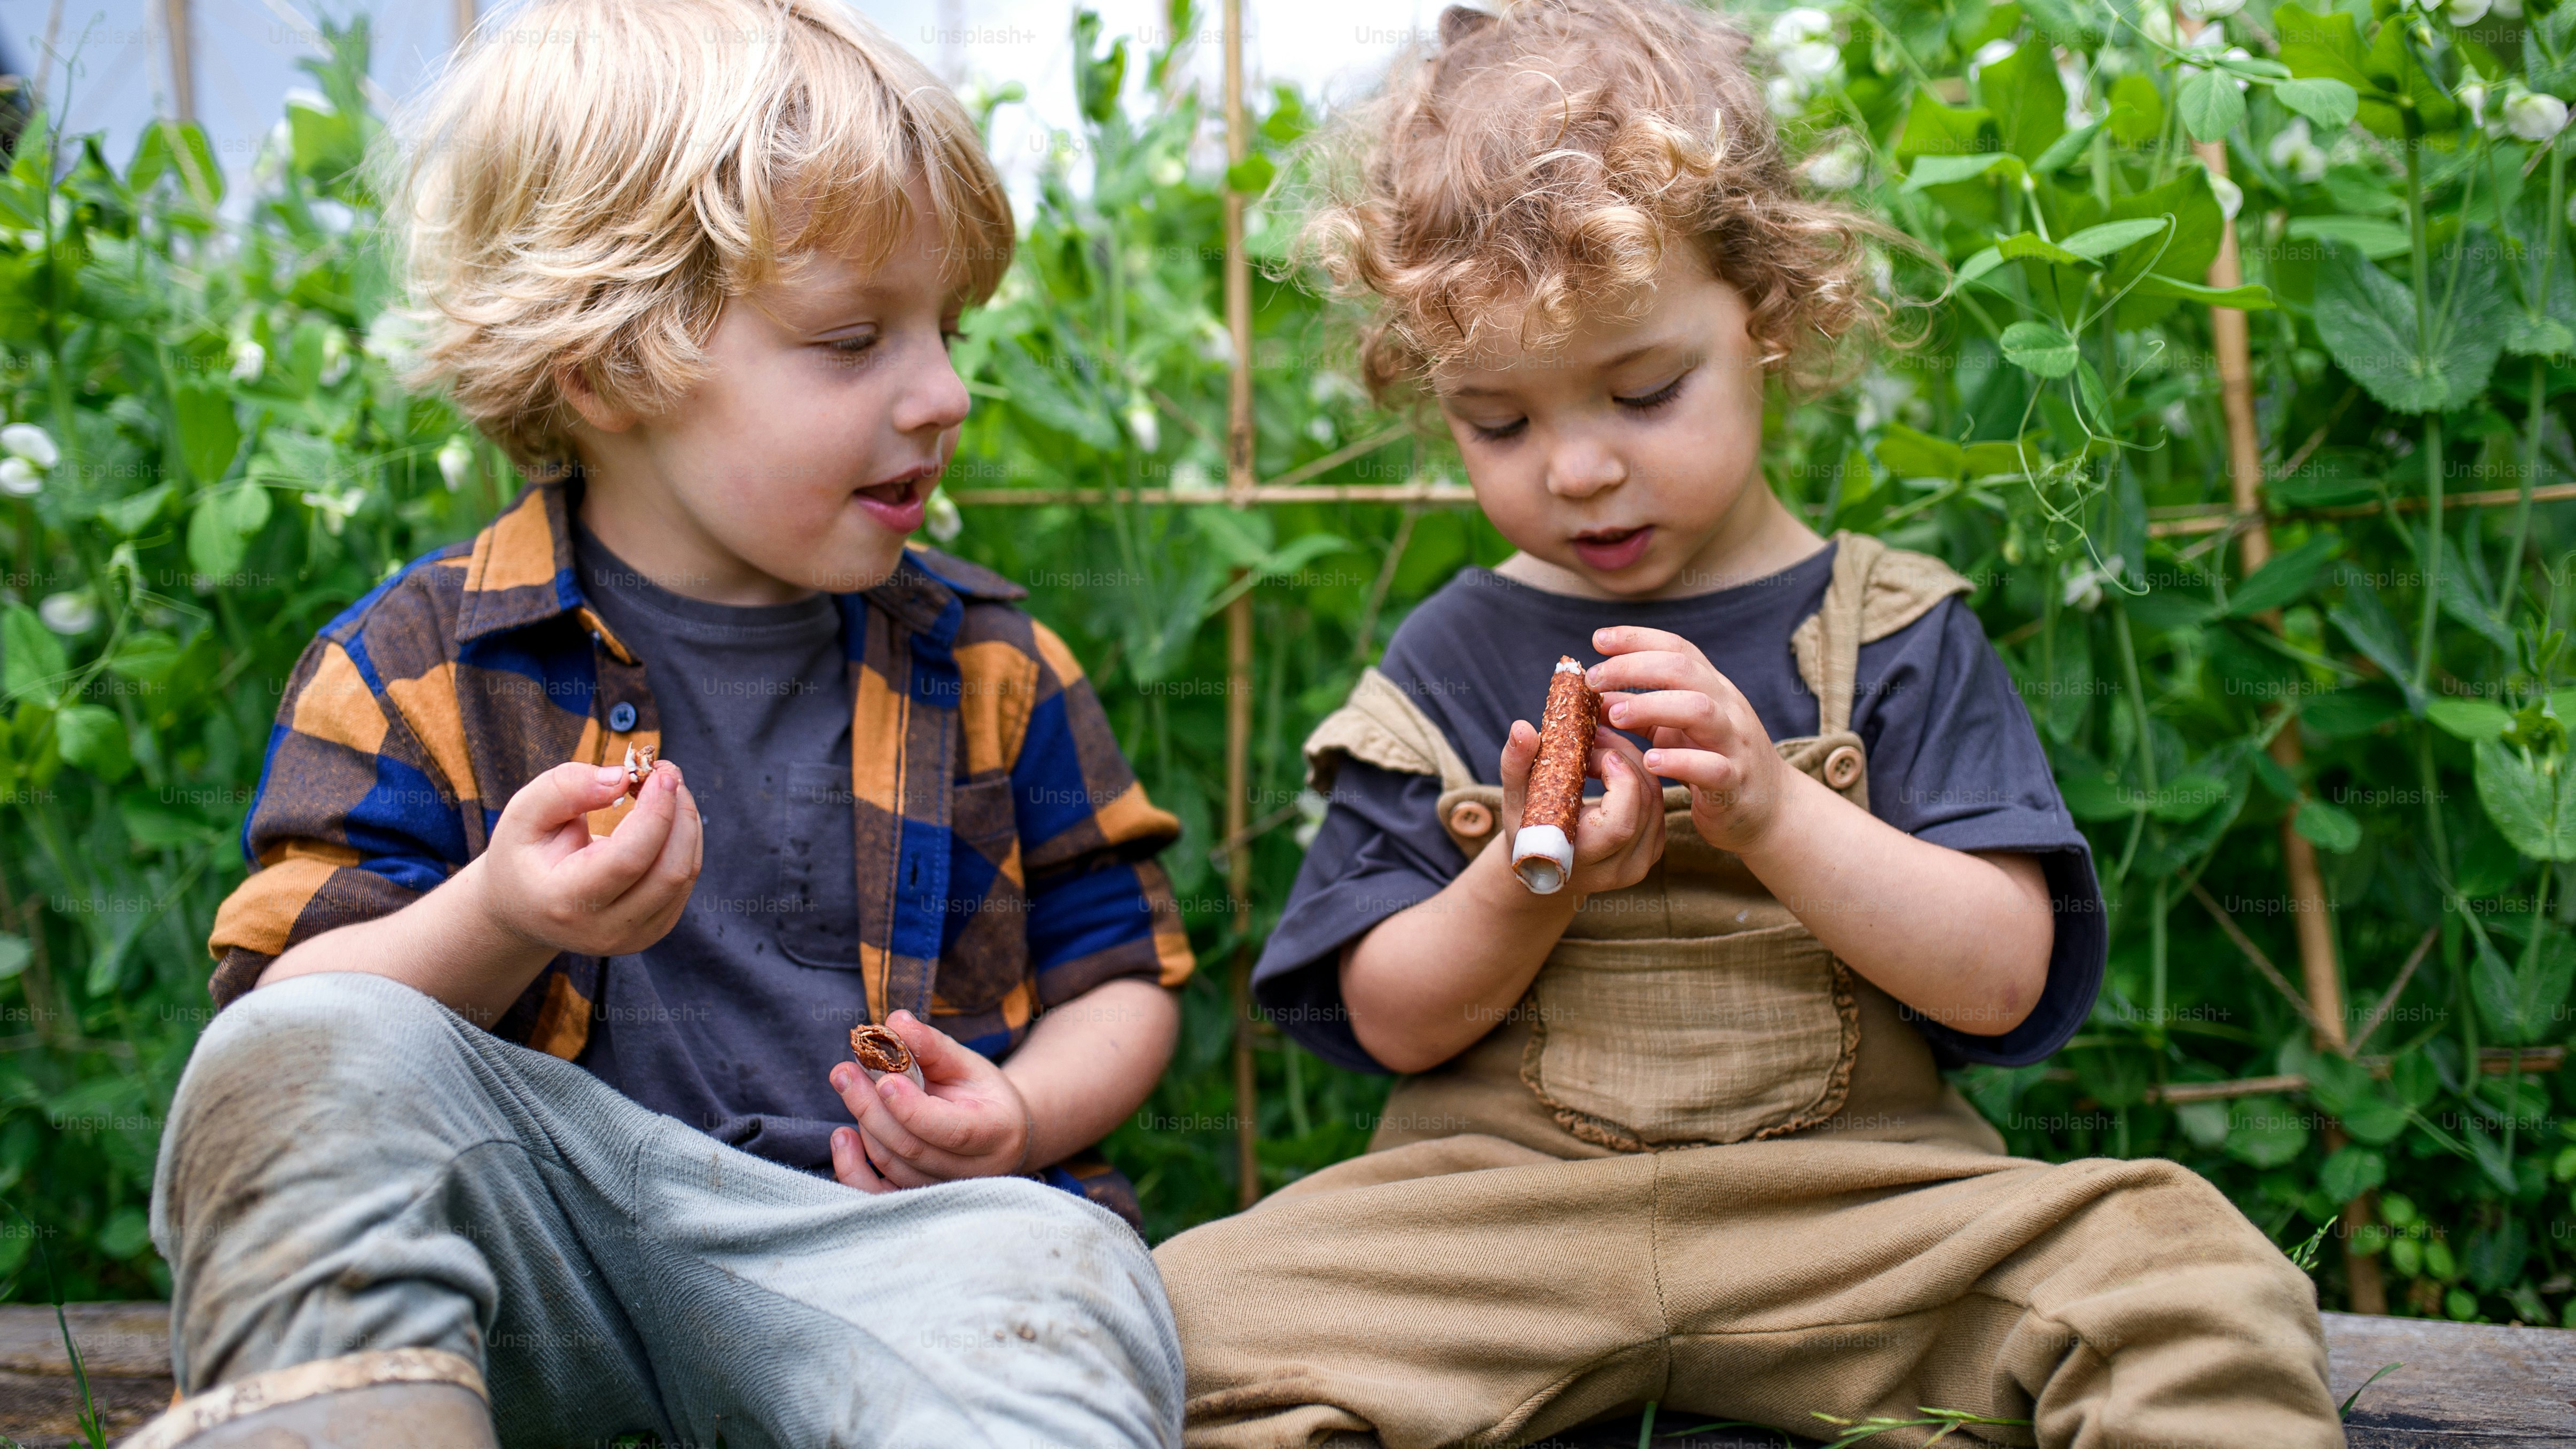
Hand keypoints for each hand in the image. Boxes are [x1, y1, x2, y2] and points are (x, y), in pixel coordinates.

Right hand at [474, 759, 702, 956]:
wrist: (522, 908)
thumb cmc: (523, 854)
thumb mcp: (524, 814)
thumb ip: (566, 789)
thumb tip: (622, 777)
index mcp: (565, 903)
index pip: (628, 860)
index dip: (655, 812)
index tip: (660, 772)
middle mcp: (603, 930)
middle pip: (668, 872)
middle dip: (678, 813)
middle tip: (666, 772)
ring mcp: (633, 938)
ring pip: (684, 875)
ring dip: (686, 824)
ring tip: (665, 789)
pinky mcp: (653, 932)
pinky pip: (684, 882)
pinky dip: (684, 842)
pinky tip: (665, 818)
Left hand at [827, 1009, 1033, 1191]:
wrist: (997, 1136)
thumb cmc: (981, 1094)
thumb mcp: (967, 1064)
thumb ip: (932, 1046)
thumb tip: (896, 1021)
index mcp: (994, 1132)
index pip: (952, 1130)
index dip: (913, 1109)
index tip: (884, 1079)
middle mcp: (971, 1171)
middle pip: (912, 1148)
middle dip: (871, 1108)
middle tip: (844, 1071)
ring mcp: (942, 1192)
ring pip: (891, 1164)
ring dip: (863, 1123)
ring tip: (847, 1082)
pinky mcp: (914, 1200)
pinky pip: (875, 1195)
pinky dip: (851, 1168)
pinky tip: (841, 1136)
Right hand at [1496, 701, 1664, 898]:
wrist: (1543, 867)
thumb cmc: (1525, 831)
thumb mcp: (1516, 799)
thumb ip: (1516, 764)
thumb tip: (1521, 728)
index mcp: (1582, 861)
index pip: (1620, 824)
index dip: (1619, 781)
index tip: (1593, 755)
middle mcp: (1617, 870)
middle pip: (1644, 805)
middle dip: (1625, 761)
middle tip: (1597, 738)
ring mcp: (1639, 864)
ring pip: (1656, 801)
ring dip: (1635, 765)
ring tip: (1604, 748)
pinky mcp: (1652, 852)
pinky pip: (1658, 807)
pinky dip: (1642, 779)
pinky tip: (1616, 766)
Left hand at [1587, 625, 1789, 855]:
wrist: (1772, 809)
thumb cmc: (1713, 761)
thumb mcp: (1677, 731)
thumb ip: (1642, 713)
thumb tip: (1597, 697)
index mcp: (1712, 689)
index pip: (1678, 649)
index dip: (1637, 639)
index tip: (1598, 638)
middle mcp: (1727, 708)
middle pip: (1683, 670)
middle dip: (1634, 668)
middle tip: (1593, 678)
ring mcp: (1734, 743)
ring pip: (1699, 710)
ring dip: (1652, 707)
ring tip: (1616, 715)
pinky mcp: (1735, 782)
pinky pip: (1711, 766)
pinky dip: (1679, 762)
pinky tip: (1649, 761)